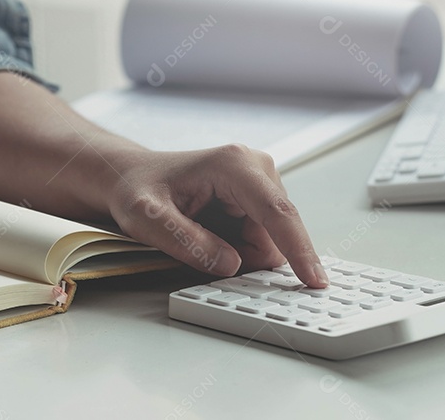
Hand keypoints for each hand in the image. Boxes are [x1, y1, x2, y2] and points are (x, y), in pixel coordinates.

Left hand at [107, 144, 328, 287]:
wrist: (130, 177)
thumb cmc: (135, 189)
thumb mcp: (145, 217)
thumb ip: (186, 241)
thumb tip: (231, 265)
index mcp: (234, 164)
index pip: (277, 212)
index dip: (299, 249)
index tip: (314, 280)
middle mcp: (255, 167)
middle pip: (274, 234)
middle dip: (244, 257)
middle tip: (198, 249)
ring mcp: (260, 182)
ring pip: (268, 242)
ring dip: (238, 254)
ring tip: (197, 235)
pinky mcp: (257, 198)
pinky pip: (260, 240)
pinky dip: (237, 250)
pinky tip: (209, 235)